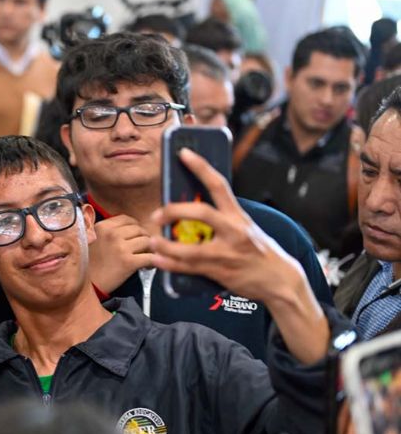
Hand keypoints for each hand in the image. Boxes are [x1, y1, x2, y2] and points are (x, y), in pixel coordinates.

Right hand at [88, 215, 152, 292]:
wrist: (85, 285)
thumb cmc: (89, 264)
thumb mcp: (92, 240)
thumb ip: (107, 231)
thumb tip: (130, 228)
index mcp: (103, 227)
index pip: (127, 219)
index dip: (134, 227)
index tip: (135, 236)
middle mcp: (112, 234)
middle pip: (139, 229)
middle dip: (143, 238)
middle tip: (142, 249)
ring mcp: (121, 247)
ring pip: (147, 241)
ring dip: (149, 250)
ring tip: (145, 257)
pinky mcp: (129, 262)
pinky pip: (150, 257)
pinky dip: (153, 262)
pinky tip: (147, 267)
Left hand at [149, 148, 300, 302]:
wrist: (280, 280)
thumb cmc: (257, 250)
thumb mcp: (244, 227)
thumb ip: (221, 217)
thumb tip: (188, 206)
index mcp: (238, 216)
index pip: (219, 184)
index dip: (200, 167)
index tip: (183, 153)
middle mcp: (234, 231)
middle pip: (202, 213)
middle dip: (175, 210)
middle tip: (156, 214)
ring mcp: (228, 253)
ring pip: (191, 248)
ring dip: (167, 244)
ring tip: (152, 240)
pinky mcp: (221, 272)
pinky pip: (190, 268)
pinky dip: (170, 264)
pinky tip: (158, 259)